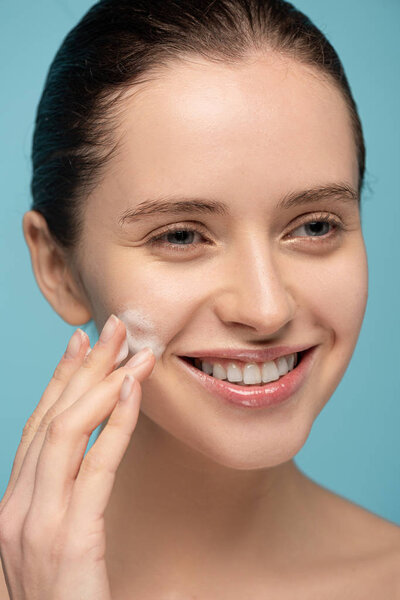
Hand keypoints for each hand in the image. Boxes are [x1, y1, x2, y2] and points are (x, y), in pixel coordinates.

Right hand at [0, 314, 154, 598]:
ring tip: (135, 351)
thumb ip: (59, 502)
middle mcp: (16, 507)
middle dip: (85, 366)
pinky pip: (96, 466)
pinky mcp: (68, 540)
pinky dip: (114, 423)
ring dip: (104, 383)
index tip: (81, 343)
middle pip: (51, 417)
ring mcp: (36, 523)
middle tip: (113, 327)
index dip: (60, 379)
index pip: (37, 426)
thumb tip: (83, 461)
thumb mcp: (51, 545)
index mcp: (12, 505)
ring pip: (66, 431)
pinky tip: (133, 392)